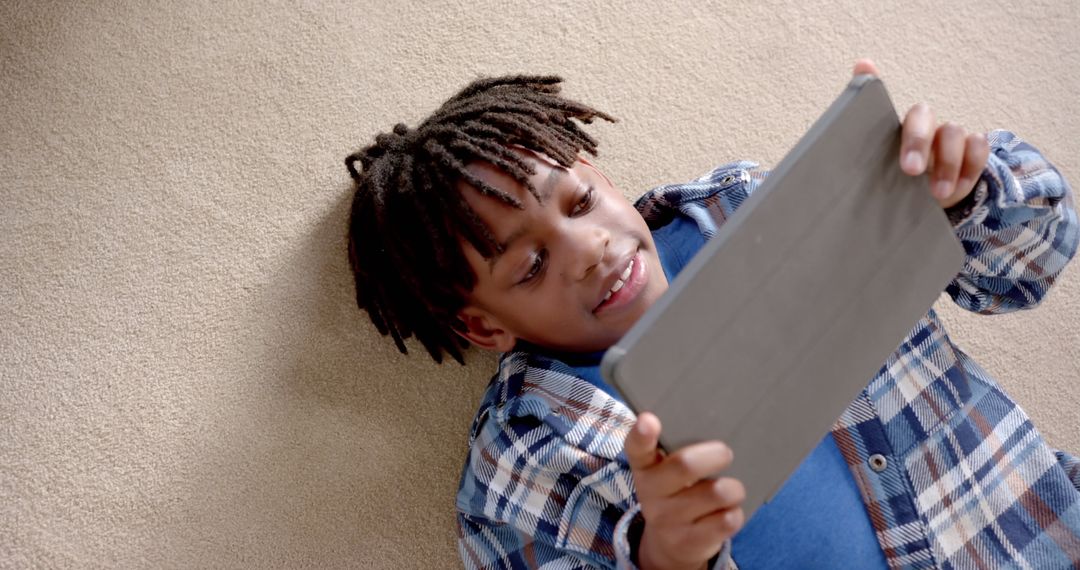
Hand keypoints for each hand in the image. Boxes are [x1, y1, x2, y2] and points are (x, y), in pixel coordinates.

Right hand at [625, 412, 744, 569]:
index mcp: (645, 468)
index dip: (643, 434)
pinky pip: (728, 520)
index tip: (649, 420)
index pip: (637, 448)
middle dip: (716, 454)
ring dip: (734, 488)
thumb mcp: (663, 472)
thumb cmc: (674, 494)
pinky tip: (727, 512)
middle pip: (686, 465)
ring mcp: (669, 520)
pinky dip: (736, 512)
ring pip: (718, 492)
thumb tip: (715, 418)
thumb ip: (675, 448)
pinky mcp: (690, 542)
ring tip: (730, 489)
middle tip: (726, 453)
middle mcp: (651, 494)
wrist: (669, 546)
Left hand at [853, 59, 990, 208]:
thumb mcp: (872, 157)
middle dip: (920, 143)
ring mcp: (952, 138)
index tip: (900, 153)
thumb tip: (863, 62)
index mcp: (902, 125)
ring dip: (948, 165)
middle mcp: (929, 126)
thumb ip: (864, 119)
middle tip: (910, 171)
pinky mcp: (972, 153)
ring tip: (937, 193)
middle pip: (930, 120)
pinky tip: (957, 188)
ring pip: (955, 133)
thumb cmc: (890, 173)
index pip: (908, 114)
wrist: (915, 198)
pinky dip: (970, 168)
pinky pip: (979, 148)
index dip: (908, 129)